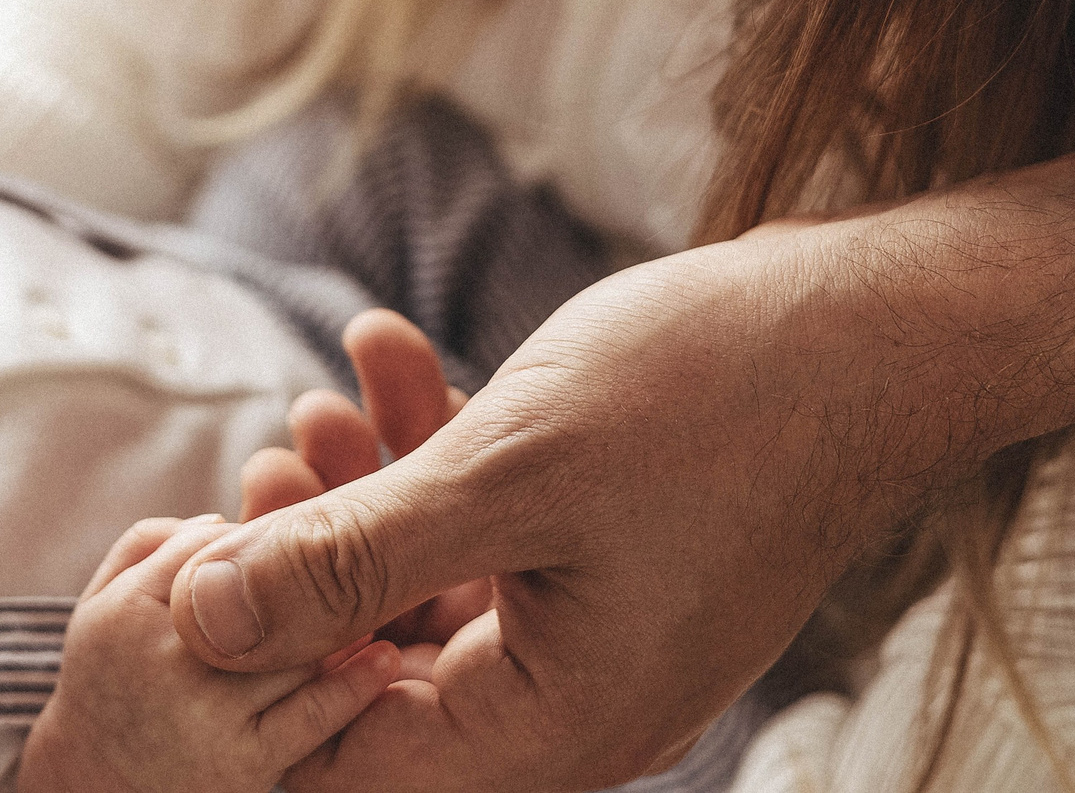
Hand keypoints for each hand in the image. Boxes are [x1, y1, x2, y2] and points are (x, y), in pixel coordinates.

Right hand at [18, 518, 398, 792]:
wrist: (99, 786)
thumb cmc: (111, 681)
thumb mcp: (100, 605)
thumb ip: (148, 544)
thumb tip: (223, 518)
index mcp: (124, 610)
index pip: (212, 543)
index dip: (251, 545)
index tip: (273, 556)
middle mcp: (163, 657)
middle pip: (261, 588)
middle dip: (299, 581)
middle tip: (333, 576)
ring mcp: (205, 712)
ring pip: (295, 644)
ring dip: (335, 624)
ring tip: (364, 610)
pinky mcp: (243, 762)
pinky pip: (314, 712)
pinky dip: (357, 683)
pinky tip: (384, 660)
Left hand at [169, 235, 947, 790]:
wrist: (877, 326)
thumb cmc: (712, 398)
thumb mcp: (501, 473)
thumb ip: (344, 558)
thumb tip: (198, 622)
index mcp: (555, 725)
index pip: (349, 768)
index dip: (258, 683)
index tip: (206, 572)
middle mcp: (576, 706)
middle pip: (384, 678)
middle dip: (307, 575)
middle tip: (262, 470)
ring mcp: (597, 636)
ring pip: (430, 594)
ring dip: (365, 499)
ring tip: (321, 402)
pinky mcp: (610, 565)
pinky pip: (490, 541)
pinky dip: (434, 462)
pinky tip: (391, 356)